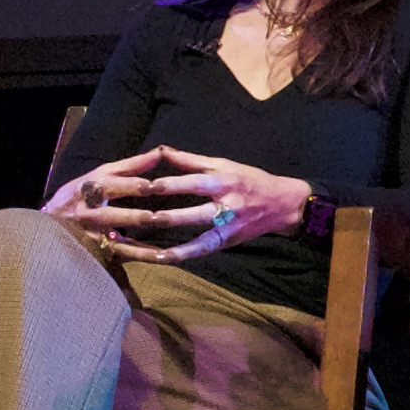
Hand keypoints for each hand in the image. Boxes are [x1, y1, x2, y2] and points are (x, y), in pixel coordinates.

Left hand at [49, 146, 258, 260]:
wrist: (283, 204)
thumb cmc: (250, 179)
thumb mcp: (224, 163)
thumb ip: (192, 161)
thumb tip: (162, 151)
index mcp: (223, 180)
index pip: (189, 184)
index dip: (164, 186)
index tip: (138, 186)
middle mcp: (225, 205)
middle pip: (185, 215)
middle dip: (155, 218)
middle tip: (125, 219)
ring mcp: (226, 228)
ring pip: (187, 239)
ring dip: (158, 243)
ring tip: (130, 246)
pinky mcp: (226, 243)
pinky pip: (198, 252)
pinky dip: (176, 256)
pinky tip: (155, 259)